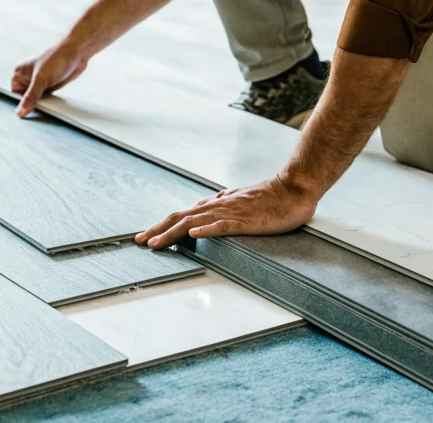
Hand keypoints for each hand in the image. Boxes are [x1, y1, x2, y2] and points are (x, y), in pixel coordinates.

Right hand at [12, 43, 88, 116]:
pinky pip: (46, 98)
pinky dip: (49, 101)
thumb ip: (30, 96)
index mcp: (20, 73)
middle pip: (25, 99)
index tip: (26, 111)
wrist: (77, 53)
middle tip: (39, 104)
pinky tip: (53, 99)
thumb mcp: (41, 79)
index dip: (20, 103)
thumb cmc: (58, 57)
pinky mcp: (49, 86)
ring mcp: (39, 82)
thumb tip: (21, 111)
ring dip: (42, 103)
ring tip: (48, 99)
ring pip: (36, 100)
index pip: (14, 94)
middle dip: (32, 104)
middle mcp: (28, 78)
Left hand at [135, 176, 318, 249]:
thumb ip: (224, 203)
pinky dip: (206, 230)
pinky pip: (223, 225)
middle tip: (139, 241)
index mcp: (216, 205)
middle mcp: (217, 207)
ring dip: (173, 233)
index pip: (182, 215)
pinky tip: (193, 235)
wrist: (294, 188)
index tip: (146, 236)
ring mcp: (230, 212)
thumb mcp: (241, 199)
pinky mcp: (245, 220)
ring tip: (155, 244)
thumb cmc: (270, 196)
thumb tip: (208, 204)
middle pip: (180, 218)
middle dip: (158, 230)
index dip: (162, 225)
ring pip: (195, 223)